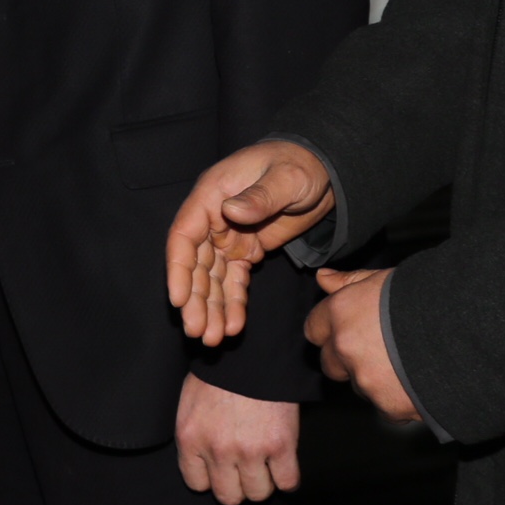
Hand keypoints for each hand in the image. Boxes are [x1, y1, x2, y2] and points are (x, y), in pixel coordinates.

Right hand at [166, 140, 334, 345]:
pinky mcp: (246, 251)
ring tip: (212, 338)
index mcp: (212, 195)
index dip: (179, 268)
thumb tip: (229, 212)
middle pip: (196, 264)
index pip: (184, 234)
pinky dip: (233, 304)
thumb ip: (259, 196)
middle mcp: (213, 218)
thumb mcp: (284, 177)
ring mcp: (228, 237)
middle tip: (197, 331)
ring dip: (211, 309)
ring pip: (213, 279)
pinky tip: (233, 326)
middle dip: (195, 300)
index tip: (179, 299)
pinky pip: (235, 282)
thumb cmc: (300, 165)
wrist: (324, 172)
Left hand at [175, 374, 299, 504]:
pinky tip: (282, 464)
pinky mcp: (280, 446)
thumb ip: (193, 435)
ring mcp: (249, 450)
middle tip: (244, 470)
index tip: (220, 470)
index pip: (197, 484)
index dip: (211, 479)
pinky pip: (287, 483)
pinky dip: (287, 477)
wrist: (251, 354)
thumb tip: (200, 462)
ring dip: (263, 483)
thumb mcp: (189, 403)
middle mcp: (217, 450)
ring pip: (258, 494)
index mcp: (190, 438)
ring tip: (264, 466)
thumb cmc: (219, 375)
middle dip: (237, 486)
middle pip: (228, 497)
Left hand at [307, 268, 418, 423]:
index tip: (345, 331)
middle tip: (378, 351)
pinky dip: (398, 400)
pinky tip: (419, 382)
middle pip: (330, 364)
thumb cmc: (429, 300)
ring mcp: (366, 380)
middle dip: (347, 360)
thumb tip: (323, 278)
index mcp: (341, 313)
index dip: (330, 331)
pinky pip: (386, 408)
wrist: (468, 332)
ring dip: (375, 380)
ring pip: (360, 386)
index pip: (314, 329)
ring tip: (407, 364)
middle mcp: (346, 348)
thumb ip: (349, 282)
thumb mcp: (385, 279)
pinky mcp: (388, 406)